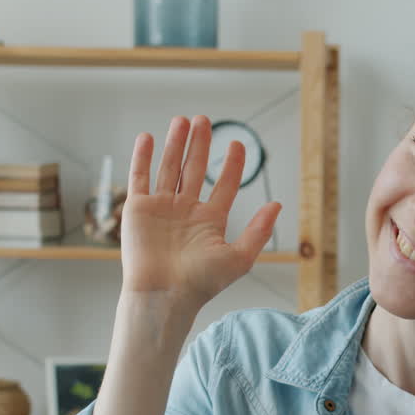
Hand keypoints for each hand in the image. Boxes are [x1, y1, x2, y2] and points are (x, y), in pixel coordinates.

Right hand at [119, 115, 280, 308]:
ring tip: (182, 120)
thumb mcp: (239, 257)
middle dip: (199, 145)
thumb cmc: (201, 282)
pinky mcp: (137, 209)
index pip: (225, 185)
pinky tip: (147, 137)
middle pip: (194, 169)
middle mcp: (186, 211)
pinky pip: (139, 177)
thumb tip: (277, 205)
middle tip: (204, 120)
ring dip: (174, 144)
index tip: (239, 144)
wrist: (163, 294)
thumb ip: (258, 231)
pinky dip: (142, 157)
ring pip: (169, 168)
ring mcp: (161, 208)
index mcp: (210, 220)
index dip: (233, 165)